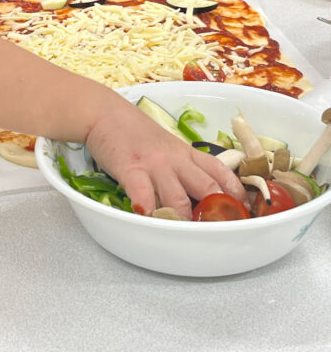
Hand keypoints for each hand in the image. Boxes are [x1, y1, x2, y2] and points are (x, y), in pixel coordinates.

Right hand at [85, 102, 247, 219]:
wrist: (104, 114)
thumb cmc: (133, 131)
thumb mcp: (166, 145)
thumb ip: (182, 165)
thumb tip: (199, 191)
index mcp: (186, 153)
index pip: (220, 171)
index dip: (237, 191)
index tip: (248, 209)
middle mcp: (175, 159)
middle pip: (207, 187)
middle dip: (219, 211)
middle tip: (228, 230)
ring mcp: (154, 165)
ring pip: (178, 198)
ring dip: (186, 220)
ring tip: (191, 237)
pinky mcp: (131, 169)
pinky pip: (143, 195)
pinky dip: (149, 213)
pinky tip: (152, 222)